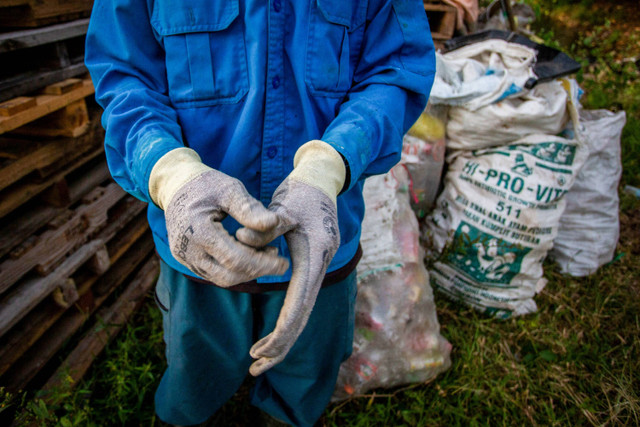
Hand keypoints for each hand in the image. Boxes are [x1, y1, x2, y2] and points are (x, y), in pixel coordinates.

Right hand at [162, 167, 288, 286]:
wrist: (174, 184)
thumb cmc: (205, 183)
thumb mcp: (229, 188)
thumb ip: (249, 208)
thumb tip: (274, 223)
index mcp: (197, 230)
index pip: (235, 259)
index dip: (263, 264)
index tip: (285, 263)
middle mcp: (187, 250)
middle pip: (228, 276)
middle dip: (257, 271)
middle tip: (278, 261)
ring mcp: (184, 257)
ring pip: (220, 278)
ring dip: (247, 272)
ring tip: (267, 255)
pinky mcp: (185, 259)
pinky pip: (213, 273)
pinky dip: (234, 269)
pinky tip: (250, 255)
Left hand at [236, 140, 345, 375]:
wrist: (321, 179)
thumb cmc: (299, 191)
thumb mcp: (282, 207)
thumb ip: (264, 226)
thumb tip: (242, 239)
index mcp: (315, 253)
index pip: (298, 303)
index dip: (280, 331)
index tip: (259, 351)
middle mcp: (321, 263)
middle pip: (303, 316)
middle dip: (280, 345)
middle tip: (254, 368)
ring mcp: (320, 265)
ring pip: (303, 311)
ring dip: (283, 337)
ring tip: (259, 360)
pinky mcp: (313, 264)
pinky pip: (302, 299)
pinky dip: (287, 319)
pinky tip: (274, 333)